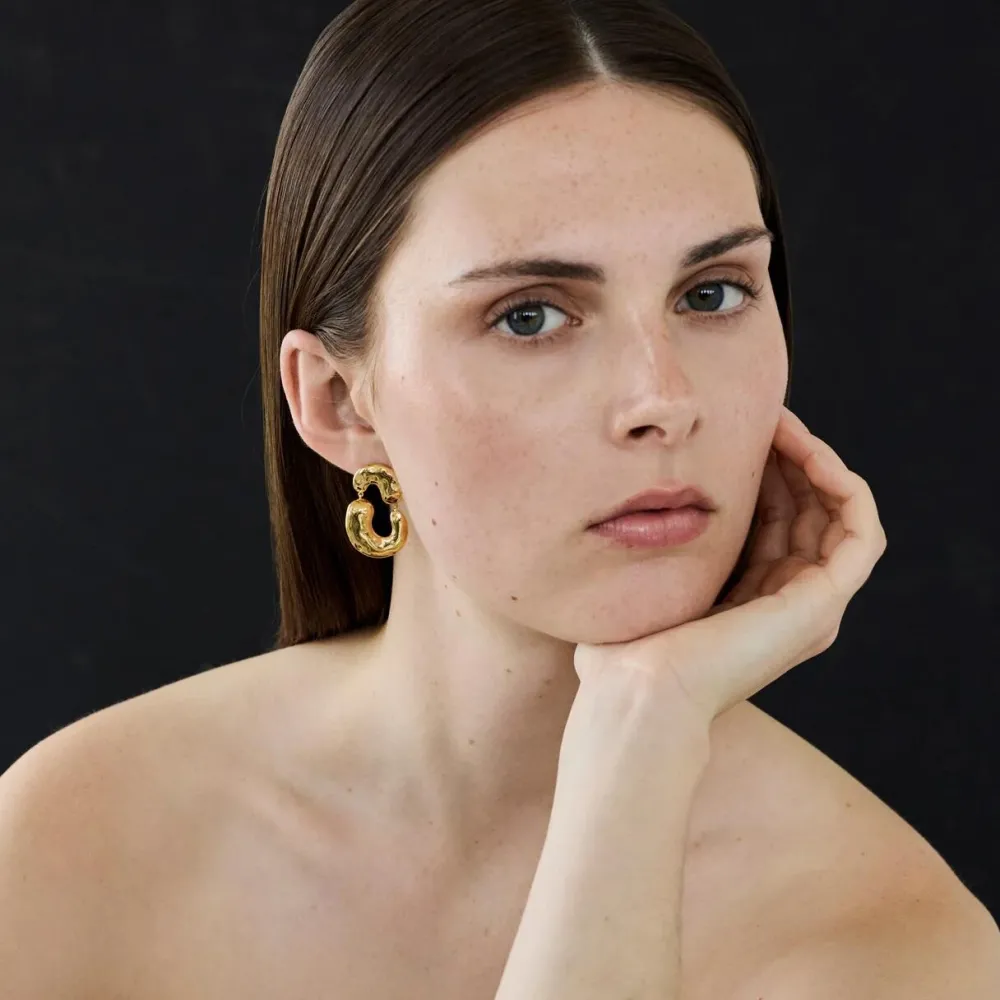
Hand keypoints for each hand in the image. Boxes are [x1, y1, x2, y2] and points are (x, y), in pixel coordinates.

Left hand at [573, 405, 887, 728]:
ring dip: (817, 461)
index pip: (777, 516)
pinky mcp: (823, 603)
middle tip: (764, 413)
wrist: (639, 690)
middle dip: (790, 455)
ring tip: (782, 425)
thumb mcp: (648, 582)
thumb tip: (630, 509)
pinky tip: (810, 453)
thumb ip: (654, 551)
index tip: (737, 428)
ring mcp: (811, 606)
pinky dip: (845, 488)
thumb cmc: (627, 648)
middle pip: (809, 508)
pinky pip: (861, 532)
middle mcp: (790, 602)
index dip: (766, 467)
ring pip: (837, 513)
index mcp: (752, 599)